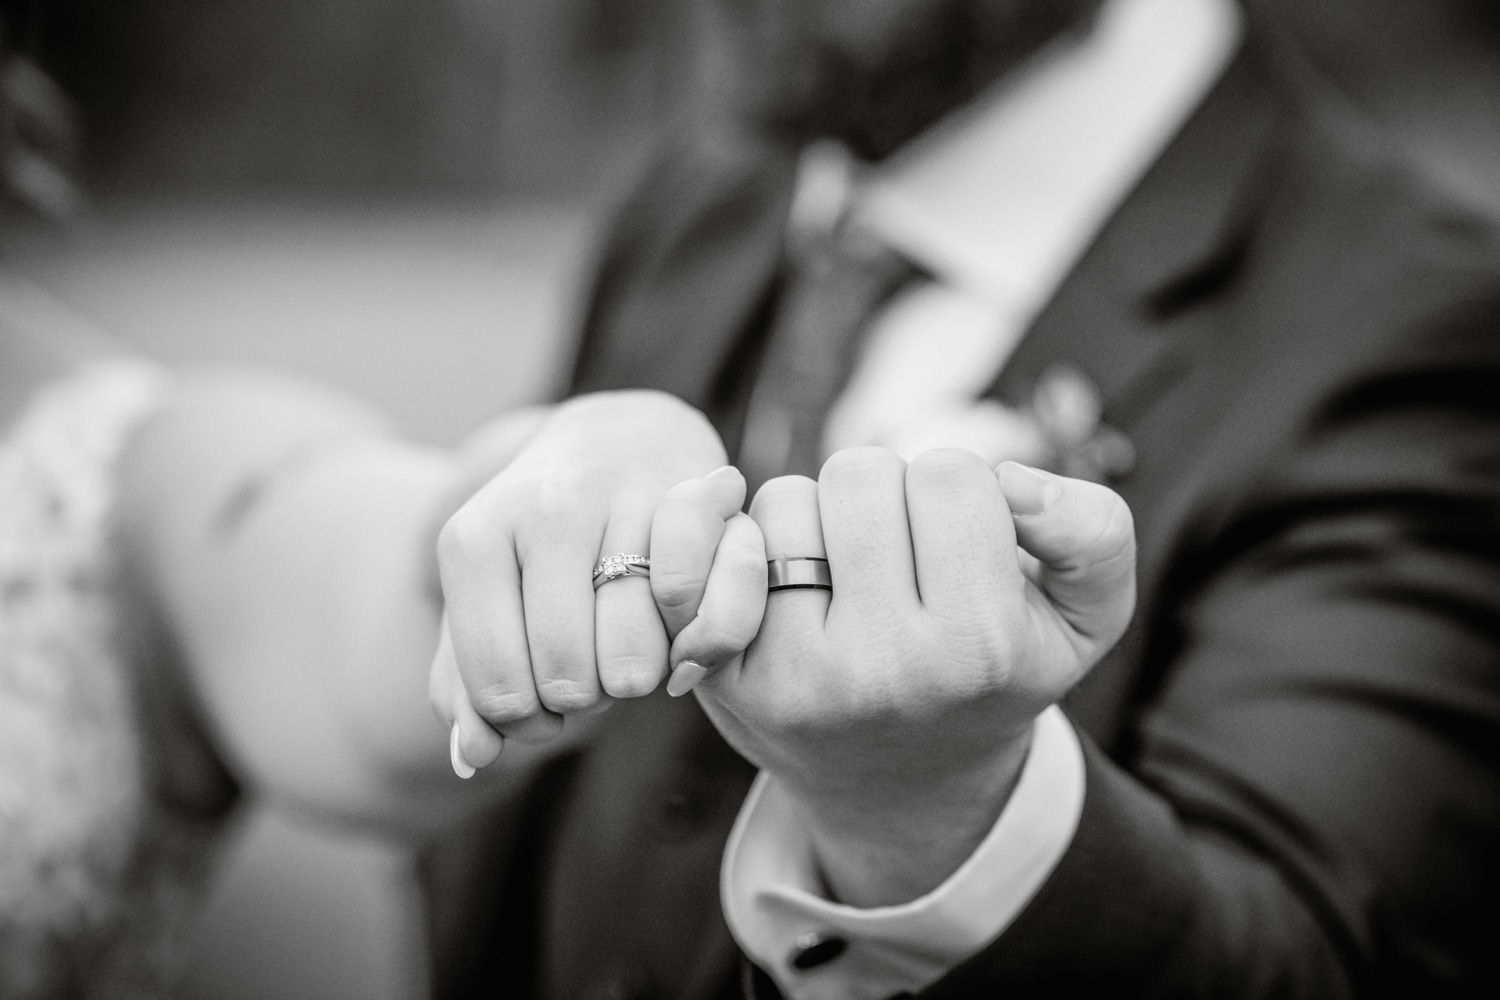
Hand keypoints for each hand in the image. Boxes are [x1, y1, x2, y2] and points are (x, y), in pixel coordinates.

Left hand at [429, 390, 726, 773]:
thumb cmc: (541, 546)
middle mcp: (543, 508)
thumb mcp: (487, 603)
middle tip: (585, 670)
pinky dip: (687, 632)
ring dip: (636, 674)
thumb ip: (465, 686)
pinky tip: (671, 618)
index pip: (500, 689)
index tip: (535, 697)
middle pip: (569, 677)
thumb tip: (472, 759)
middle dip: (582, 698)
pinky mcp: (688, 494)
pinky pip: (687, 603)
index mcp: (475, 540)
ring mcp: (618, 497)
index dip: (524, 720)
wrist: (618, 442)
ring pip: (632, 652)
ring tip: (623, 644)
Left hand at [660, 448, 1134, 904]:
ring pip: (788, 500)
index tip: (962, 549)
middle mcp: (883, 669)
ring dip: (820, 522)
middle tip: (902, 562)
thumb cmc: (995, 674)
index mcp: (979, 647)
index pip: (950, 473)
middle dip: (886, 499)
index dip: (959, 495)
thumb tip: (1014, 480)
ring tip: (850, 582)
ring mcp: (795, 678)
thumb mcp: (1085, 617)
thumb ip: (1094, 531)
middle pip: (861, 474)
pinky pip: (723, 547)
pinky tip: (790, 592)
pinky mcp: (727, 679)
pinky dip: (755, 548)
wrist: (907, 787)